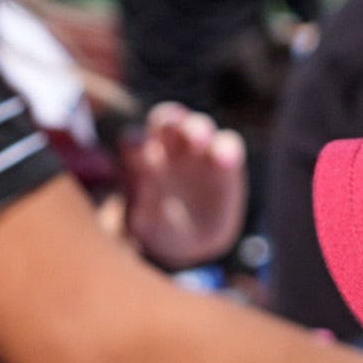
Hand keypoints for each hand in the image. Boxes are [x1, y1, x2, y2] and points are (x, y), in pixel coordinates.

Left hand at [119, 103, 248, 267]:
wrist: (192, 243)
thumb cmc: (159, 228)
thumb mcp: (146, 226)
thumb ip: (142, 210)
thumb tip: (141, 200)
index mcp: (140, 157)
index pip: (134, 139)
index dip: (136, 141)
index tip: (138, 149)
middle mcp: (168, 145)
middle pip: (166, 120)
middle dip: (169, 121)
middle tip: (170, 128)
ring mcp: (198, 149)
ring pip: (197, 125)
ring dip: (197, 128)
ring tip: (200, 141)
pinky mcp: (225, 161)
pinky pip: (227, 145)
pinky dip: (227, 150)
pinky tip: (226, 162)